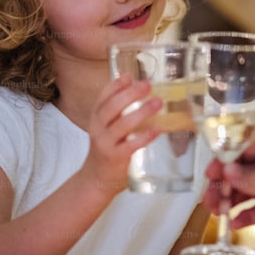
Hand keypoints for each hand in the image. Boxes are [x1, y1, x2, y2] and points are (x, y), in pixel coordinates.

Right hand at [81, 76, 161, 197]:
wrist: (96, 178)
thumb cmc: (107, 147)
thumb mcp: (106, 126)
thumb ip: (117, 109)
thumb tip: (135, 85)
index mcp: (96, 117)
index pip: (103, 96)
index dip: (116, 84)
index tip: (130, 76)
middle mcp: (98, 128)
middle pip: (112, 106)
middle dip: (131, 94)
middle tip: (147, 85)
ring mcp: (106, 143)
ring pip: (123, 124)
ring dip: (142, 111)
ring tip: (157, 102)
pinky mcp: (116, 157)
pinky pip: (131, 145)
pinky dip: (145, 136)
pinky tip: (157, 129)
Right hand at [202, 136, 254, 232]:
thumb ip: (249, 176)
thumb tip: (227, 173)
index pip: (239, 152)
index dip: (222, 163)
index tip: (210, 176)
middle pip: (239, 174)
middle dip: (223, 186)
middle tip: (210, 201)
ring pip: (245, 193)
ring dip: (230, 202)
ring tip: (218, 214)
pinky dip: (245, 216)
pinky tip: (235, 223)